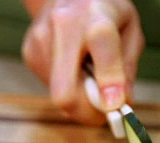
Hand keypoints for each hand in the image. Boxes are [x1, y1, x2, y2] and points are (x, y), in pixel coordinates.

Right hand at [22, 0, 143, 124]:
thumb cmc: (105, 12)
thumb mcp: (130, 30)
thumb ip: (127, 67)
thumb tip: (122, 104)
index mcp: (95, 16)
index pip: (102, 54)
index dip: (109, 85)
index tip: (116, 107)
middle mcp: (63, 26)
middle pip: (65, 93)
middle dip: (87, 113)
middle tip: (104, 112)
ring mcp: (40, 40)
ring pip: (58, 96)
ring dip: (80, 99)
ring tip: (90, 75)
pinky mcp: (29, 52)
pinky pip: (51, 88)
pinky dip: (68, 88)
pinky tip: (75, 68)